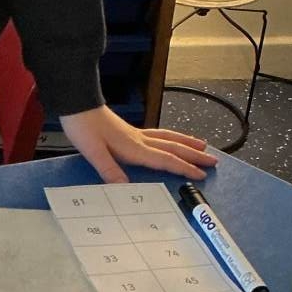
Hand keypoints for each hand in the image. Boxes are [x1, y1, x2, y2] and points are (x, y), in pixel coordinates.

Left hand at [60, 107, 216, 183]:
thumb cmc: (83, 127)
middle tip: (213, 161)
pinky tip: (172, 138)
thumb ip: (110, 170)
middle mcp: (139, 140)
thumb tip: (126, 188)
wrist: (78, 103)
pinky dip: (171, 137)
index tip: (201, 174)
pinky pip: (158, 134)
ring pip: (168, 138)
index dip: (184, 167)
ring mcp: (136, 133)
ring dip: (187, 143)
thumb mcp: (93, 152)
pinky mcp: (130, 130)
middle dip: (194, 155)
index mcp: (134, 147)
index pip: (165, 159)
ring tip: (203, 146)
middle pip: (173, 147)